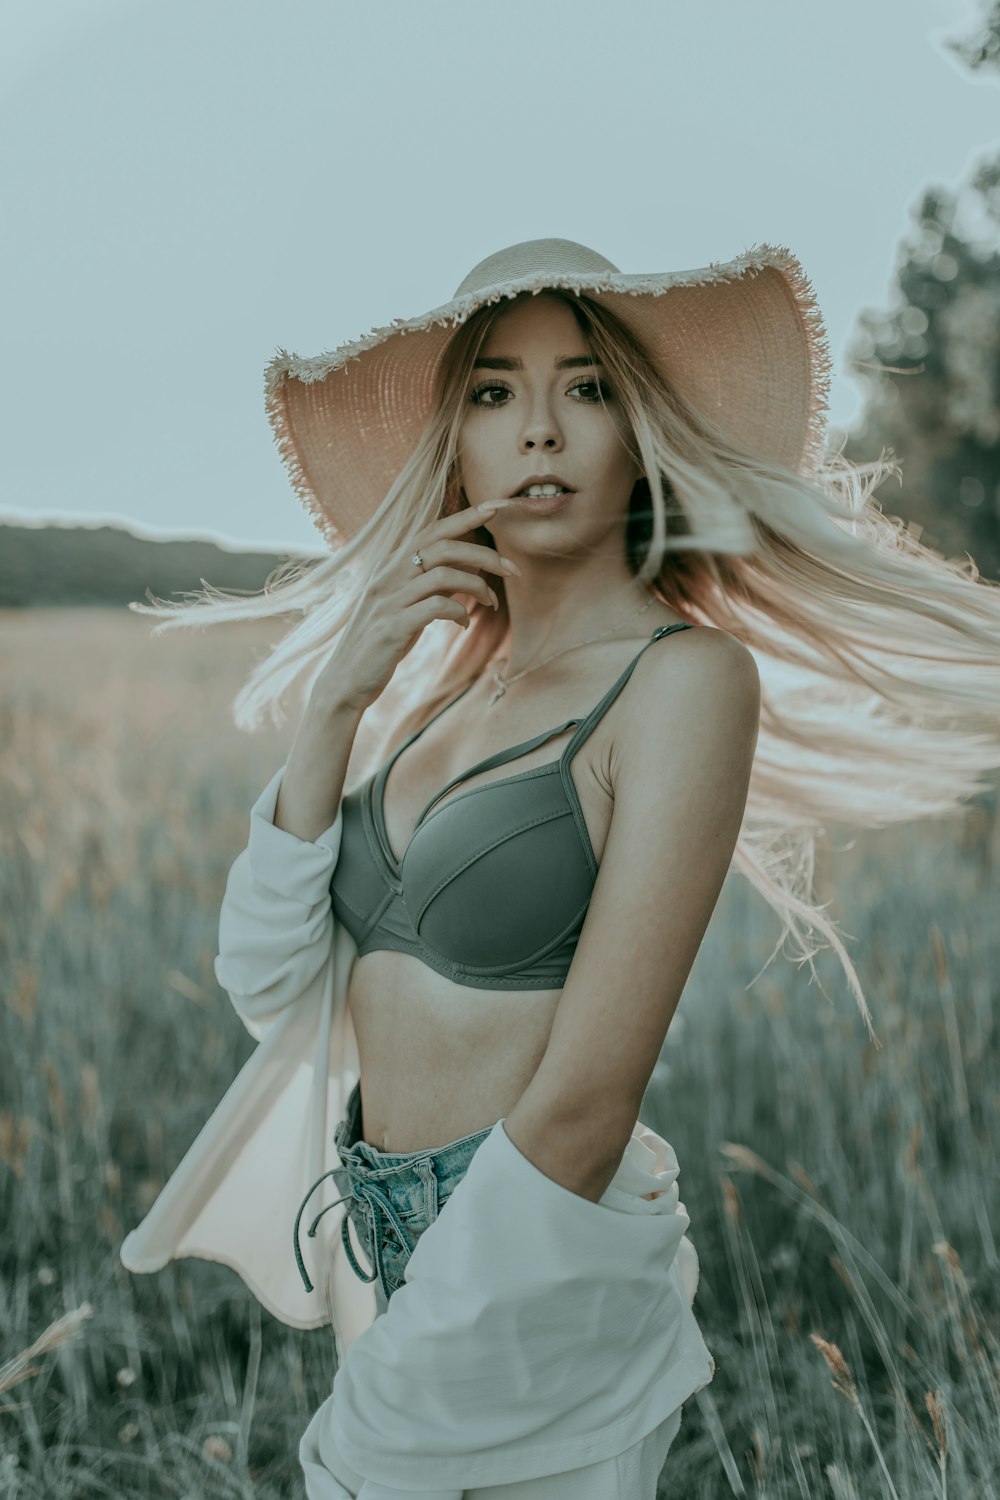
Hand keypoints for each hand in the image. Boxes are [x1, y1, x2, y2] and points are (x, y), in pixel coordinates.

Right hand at [313, 500, 519, 714]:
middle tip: (513, 570)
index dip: (465, 517)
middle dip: (485, 554)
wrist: (345, 681)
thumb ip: (432, 584)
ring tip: (491, 602)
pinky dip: (459, 613)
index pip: (431, 530)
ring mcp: (388, 600)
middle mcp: (388, 576)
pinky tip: (463, 624)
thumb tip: (469, 567)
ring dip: (478, 586)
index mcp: (391, 566)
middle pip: (443, 547)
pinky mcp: (392, 627)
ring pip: (443, 574)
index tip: (496, 507)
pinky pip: (436, 607)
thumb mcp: (406, 605)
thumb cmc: (380, 642)